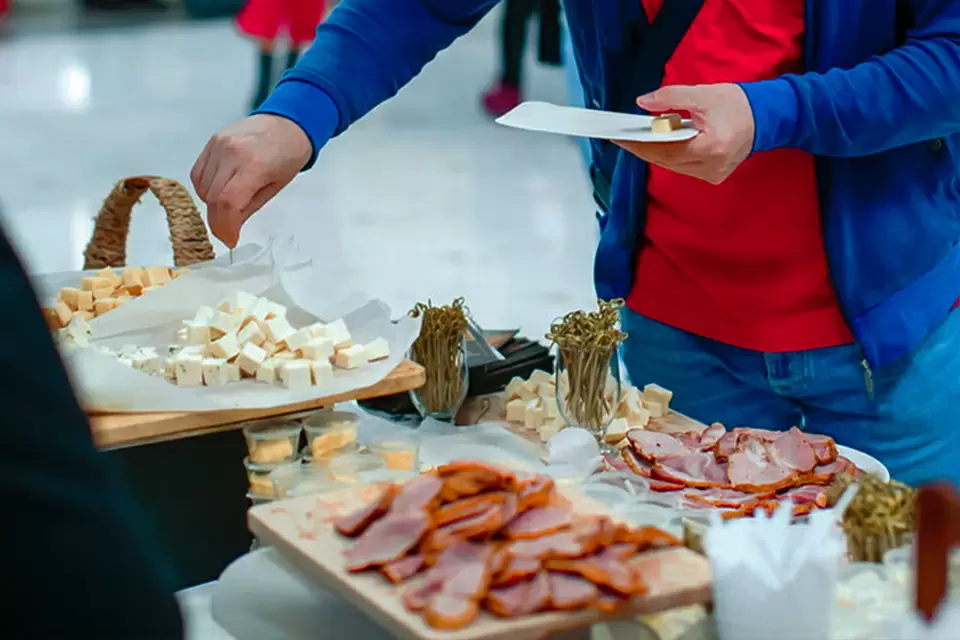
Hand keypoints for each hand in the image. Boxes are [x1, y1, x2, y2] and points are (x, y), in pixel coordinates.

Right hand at [191, 114, 311, 247]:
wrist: (287, 123)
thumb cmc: (288, 154)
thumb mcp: (276, 186)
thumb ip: (249, 207)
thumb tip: (230, 228)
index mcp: (254, 165)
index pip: (227, 202)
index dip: (225, 227)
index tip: (230, 240)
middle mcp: (231, 152)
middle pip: (212, 197)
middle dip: (218, 221)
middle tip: (229, 231)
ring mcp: (218, 144)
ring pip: (202, 187)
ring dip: (211, 204)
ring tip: (230, 205)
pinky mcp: (211, 141)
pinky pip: (198, 173)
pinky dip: (205, 188)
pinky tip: (220, 190)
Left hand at [613, 83, 754, 184]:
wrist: (767, 117)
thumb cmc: (737, 104)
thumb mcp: (702, 94)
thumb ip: (671, 97)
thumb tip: (642, 102)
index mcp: (710, 148)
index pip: (665, 149)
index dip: (639, 144)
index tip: (618, 136)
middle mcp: (711, 168)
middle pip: (665, 161)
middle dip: (642, 148)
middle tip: (621, 136)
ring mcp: (712, 176)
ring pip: (672, 166)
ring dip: (654, 153)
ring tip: (634, 139)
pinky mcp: (713, 177)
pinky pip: (682, 168)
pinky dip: (669, 156)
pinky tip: (656, 145)